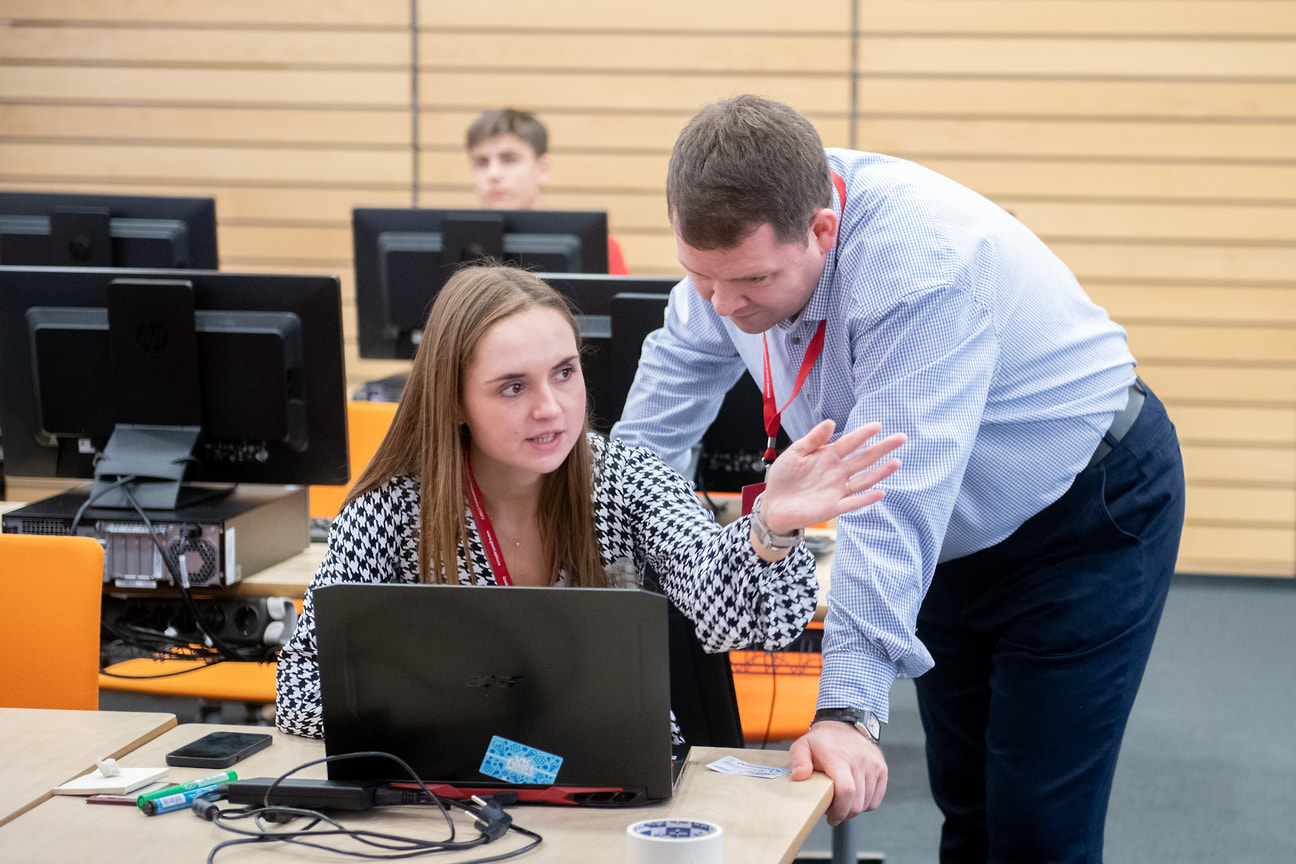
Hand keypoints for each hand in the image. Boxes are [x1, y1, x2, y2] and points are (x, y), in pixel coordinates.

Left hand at [760, 420, 903, 534]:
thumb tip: (832, 422)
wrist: (773, 504)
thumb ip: (813, 439)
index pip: (850, 442)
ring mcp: (837, 489)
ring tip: (896, 462)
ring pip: (864, 479)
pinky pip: (853, 502)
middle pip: (864, 458)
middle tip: (901, 437)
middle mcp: (837, 472)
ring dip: (880, 472)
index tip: (877, 426)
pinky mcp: (833, 507)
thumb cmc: (784, 477)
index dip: (863, 434)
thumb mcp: (795, 453)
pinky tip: (880, 491)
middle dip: (882, 448)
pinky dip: (866, 498)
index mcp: (828, 456)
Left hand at [789, 720, 887, 824]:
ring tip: (842, 800)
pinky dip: (866, 803)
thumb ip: (798, 762)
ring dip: (854, 808)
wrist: (842, 725)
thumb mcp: (802, 747)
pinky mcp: (881, 768)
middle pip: (857, 802)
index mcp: (839, 757)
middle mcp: (860, 760)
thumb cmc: (821, 742)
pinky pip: (876, 798)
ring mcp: (873, 764)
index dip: (840, 809)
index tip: (830, 817)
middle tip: (833, 810)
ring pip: (867, 802)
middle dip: (844, 813)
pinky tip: (855, 796)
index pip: (846, 790)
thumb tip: (799, 777)